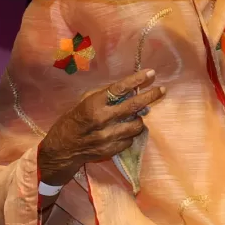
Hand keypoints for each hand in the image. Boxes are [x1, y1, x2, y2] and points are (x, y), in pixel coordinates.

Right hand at [36, 70, 163, 185]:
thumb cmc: (73, 121)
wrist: (63, 149)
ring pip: (137, 125)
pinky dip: (130, 133)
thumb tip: (129, 89)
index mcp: (93, 104)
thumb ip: (105, 97)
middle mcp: (102, 120)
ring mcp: (108, 137)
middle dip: (150, 96)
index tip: (150, 74)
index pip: (120, 89)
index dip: (137, 80)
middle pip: (134, 106)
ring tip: (136, 115)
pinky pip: (131, 139)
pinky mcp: (112, 150)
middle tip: (161, 90)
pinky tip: (124, 130)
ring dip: (139, 118)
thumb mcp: (84, 102)